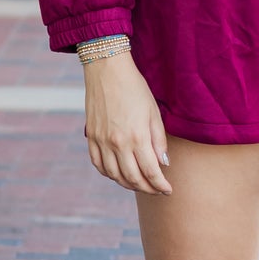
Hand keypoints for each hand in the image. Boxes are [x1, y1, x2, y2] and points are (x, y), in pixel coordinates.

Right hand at [83, 51, 171, 194]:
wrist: (107, 70)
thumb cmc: (134, 88)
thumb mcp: (153, 112)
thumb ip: (159, 141)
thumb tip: (163, 164)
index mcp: (137, 137)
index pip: (151, 172)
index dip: (160, 185)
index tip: (168, 190)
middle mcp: (117, 143)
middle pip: (133, 178)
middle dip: (147, 188)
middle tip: (156, 190)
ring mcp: (101, 141)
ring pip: (115, 175)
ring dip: (128, 184)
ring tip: (139, 184)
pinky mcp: (91, 137)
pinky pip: (98, 164)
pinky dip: (109, 174)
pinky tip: (118, 174)